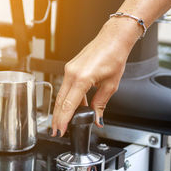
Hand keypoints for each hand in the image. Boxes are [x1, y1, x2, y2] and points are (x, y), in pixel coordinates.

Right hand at [51, 18, 139, 136]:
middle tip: (57, 131)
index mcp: (82, 78)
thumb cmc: (114, 56)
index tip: (61, 130)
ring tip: (63, 123)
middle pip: (60, 101)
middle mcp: (72, 73)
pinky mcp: (70, 69)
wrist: (113, 39)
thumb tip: (97, 118)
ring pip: (61, 95)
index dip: (63, 120)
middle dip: (57, 118)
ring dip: (61, 110)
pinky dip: (67, 99)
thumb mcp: (111, 85)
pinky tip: (73, 107)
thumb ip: (100, 104)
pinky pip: (65, 87)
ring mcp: (69, 70)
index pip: (68, 104)